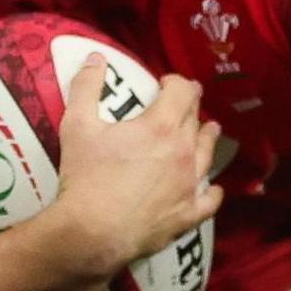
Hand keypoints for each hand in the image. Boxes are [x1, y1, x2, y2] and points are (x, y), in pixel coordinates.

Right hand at [53, 56, 224, 271]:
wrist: (93, 233)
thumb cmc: (85, 177)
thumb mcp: (77, 126)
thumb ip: (86, 87)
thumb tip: (95, 57)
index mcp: (161, 126)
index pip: (183, 91)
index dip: (176, 82)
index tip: (165, 83)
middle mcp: (184, 151)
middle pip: (196, 119)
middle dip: (190, 107)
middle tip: (184, 103)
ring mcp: (190, 184)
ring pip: (208, 154)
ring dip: (208, 138)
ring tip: (210, 131)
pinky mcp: (188, 214)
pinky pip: (209, 199)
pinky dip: (212, 191)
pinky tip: (214, 189)